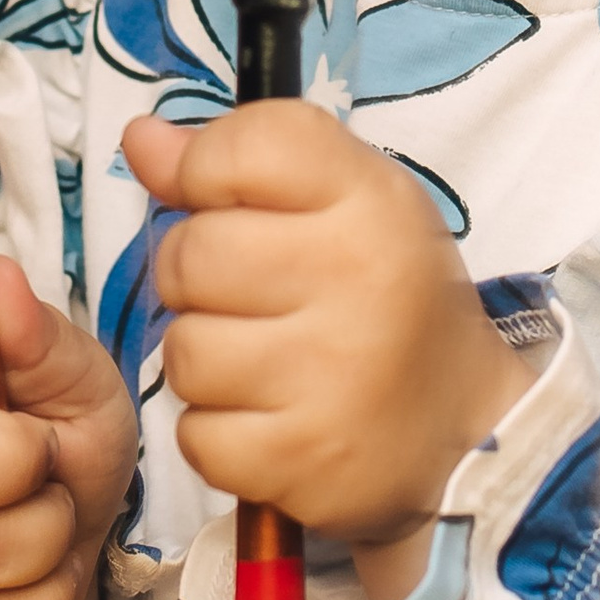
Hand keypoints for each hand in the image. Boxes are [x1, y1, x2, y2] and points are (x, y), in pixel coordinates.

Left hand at [126, 105, 535, 591]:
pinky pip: (195, 434)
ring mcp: (332, 376)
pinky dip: (219, 432)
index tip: (228, 202)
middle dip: (196, 277)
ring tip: (266, 361)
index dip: (206, 171)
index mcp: (372, 199)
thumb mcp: (342, 201)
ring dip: (206, 360)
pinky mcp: (302, 459)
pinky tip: (271, 419)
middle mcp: (359, 277)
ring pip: (183, 350)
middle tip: (250, 296)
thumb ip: (241, 159)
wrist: (459, 429)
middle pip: (191, 254)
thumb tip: (140, 139)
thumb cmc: (385, 296)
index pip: (245, 147)